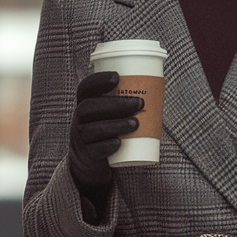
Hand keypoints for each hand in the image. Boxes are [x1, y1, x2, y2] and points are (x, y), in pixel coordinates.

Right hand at [68, 71, 141, 192]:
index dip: (98, 81)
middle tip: (139, 103)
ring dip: (116, 124)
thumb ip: (124, 101)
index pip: (85, 88)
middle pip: (89, 107)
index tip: (117, 77)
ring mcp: (80, 138)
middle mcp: (79, 119)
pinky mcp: (87, 155)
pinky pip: (94, 150)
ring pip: (93, 129)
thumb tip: (157, 87)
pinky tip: (119, 143)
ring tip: (136, 123)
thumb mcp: (109, 114)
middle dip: (115, 103)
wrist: (90, 160)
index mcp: (85, 103)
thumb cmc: (107, 129)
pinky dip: (107, 146)